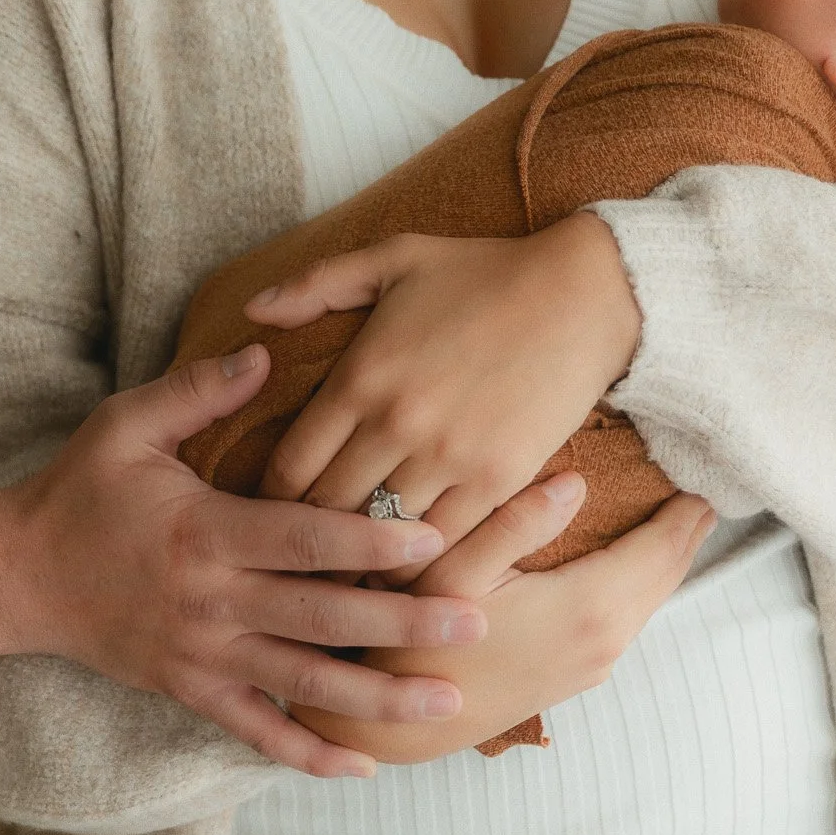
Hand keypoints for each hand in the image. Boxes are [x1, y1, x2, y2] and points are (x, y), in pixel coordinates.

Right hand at [0, 345, 496, 778]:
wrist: (16, 575)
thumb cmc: (78, 490)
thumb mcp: (126, 424)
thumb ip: (198, 390)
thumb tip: (265, 351)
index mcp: (202, 532)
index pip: (300, 538)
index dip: (367, 538)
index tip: (432, 536)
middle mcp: (208, 601)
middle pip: (319, 616)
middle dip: (401, 622)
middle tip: (475, 620)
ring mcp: (200, 655)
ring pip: (301, 682)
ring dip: (376, 694)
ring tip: (447, 700)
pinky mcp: (188, 689)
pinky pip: (255, 731)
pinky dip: (307, 754)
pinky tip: (365, 765)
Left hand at [244, 214, 643, 567]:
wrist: (583, 294)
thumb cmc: (483, 272)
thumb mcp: (393, 257)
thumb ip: (315, 284)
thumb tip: (252, 310)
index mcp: (359, 377)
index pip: (289, 468)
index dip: (270, 502)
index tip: (270, 516)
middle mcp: (395, 424)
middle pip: (327, 512)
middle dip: (307, 540)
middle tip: (299, 559)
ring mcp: (448, 457)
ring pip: (382, 539)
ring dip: (363, 560)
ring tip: (347, 577)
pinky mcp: (498, 480)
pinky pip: (444, 543)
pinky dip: (421, 563)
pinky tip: (410, 570)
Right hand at [296, 483, 715, 765]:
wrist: (405, 726)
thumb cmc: (419, 641)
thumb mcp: (453, 570)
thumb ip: (514, 524)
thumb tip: (574, 483)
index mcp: (585, 606)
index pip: (660, 548)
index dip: (684, 510)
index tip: (701, 473)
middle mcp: (603, 639)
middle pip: (665, 575)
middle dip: (685, 531)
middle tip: (701, 485)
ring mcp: (594, 663)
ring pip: (650, 600)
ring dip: (666, 558)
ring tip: (677, 517)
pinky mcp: (578, 675)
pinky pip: (631, 619)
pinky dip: (644, 585)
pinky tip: (632, 564)